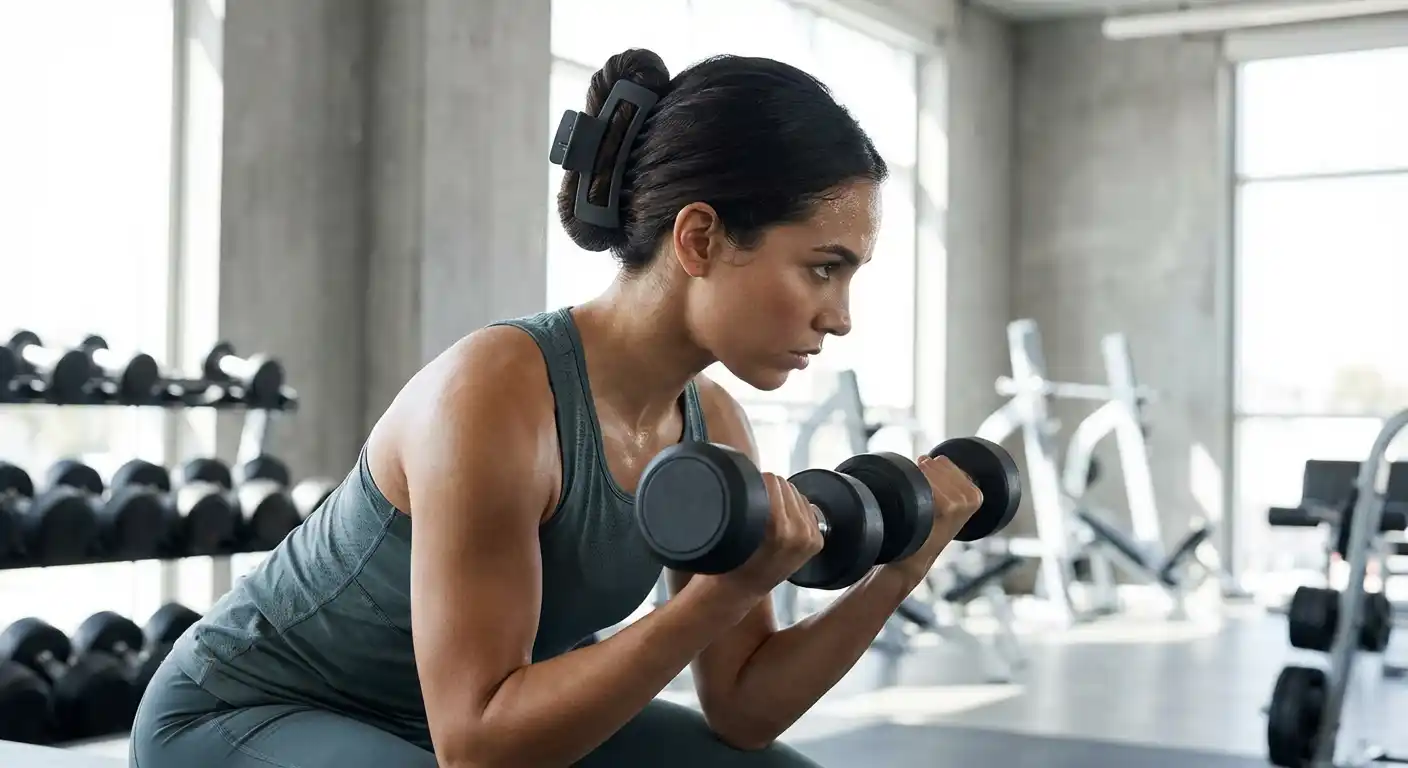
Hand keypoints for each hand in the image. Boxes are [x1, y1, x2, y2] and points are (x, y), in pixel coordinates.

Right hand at [708, 473, 824, 599]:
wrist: (741, 589)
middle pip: (786, 486)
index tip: (749, 488)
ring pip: (797, 495)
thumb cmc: (729, 561)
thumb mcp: (732, 527)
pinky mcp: (816, 542)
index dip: (758, 481)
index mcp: (778, 527)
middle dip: (770, 490)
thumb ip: (746, 500)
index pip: (773, 482)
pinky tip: (781, 519)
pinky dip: (794, 509)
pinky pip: (806, 508)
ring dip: (783, 498)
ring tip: (767, 513)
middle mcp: (799, 532)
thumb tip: (755, 478)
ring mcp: (810, 538)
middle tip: (756, 502)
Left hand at [885, 455, 983, 585]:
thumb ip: (942, 481)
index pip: (943, 461)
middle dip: (921, 474)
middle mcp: (973, 496)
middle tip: (919, 498)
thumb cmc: (925, 527)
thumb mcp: (942, 502)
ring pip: (929, 471)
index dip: (926, 471)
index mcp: (976, 493)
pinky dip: (916, 490)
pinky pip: (926, 483)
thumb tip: (925, 457)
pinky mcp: (950, 506)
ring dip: (917, 481)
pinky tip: (917, 505)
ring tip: (917, 502)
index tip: (924, 492)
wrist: (916, 555)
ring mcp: (963, 502)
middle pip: (936, 464)